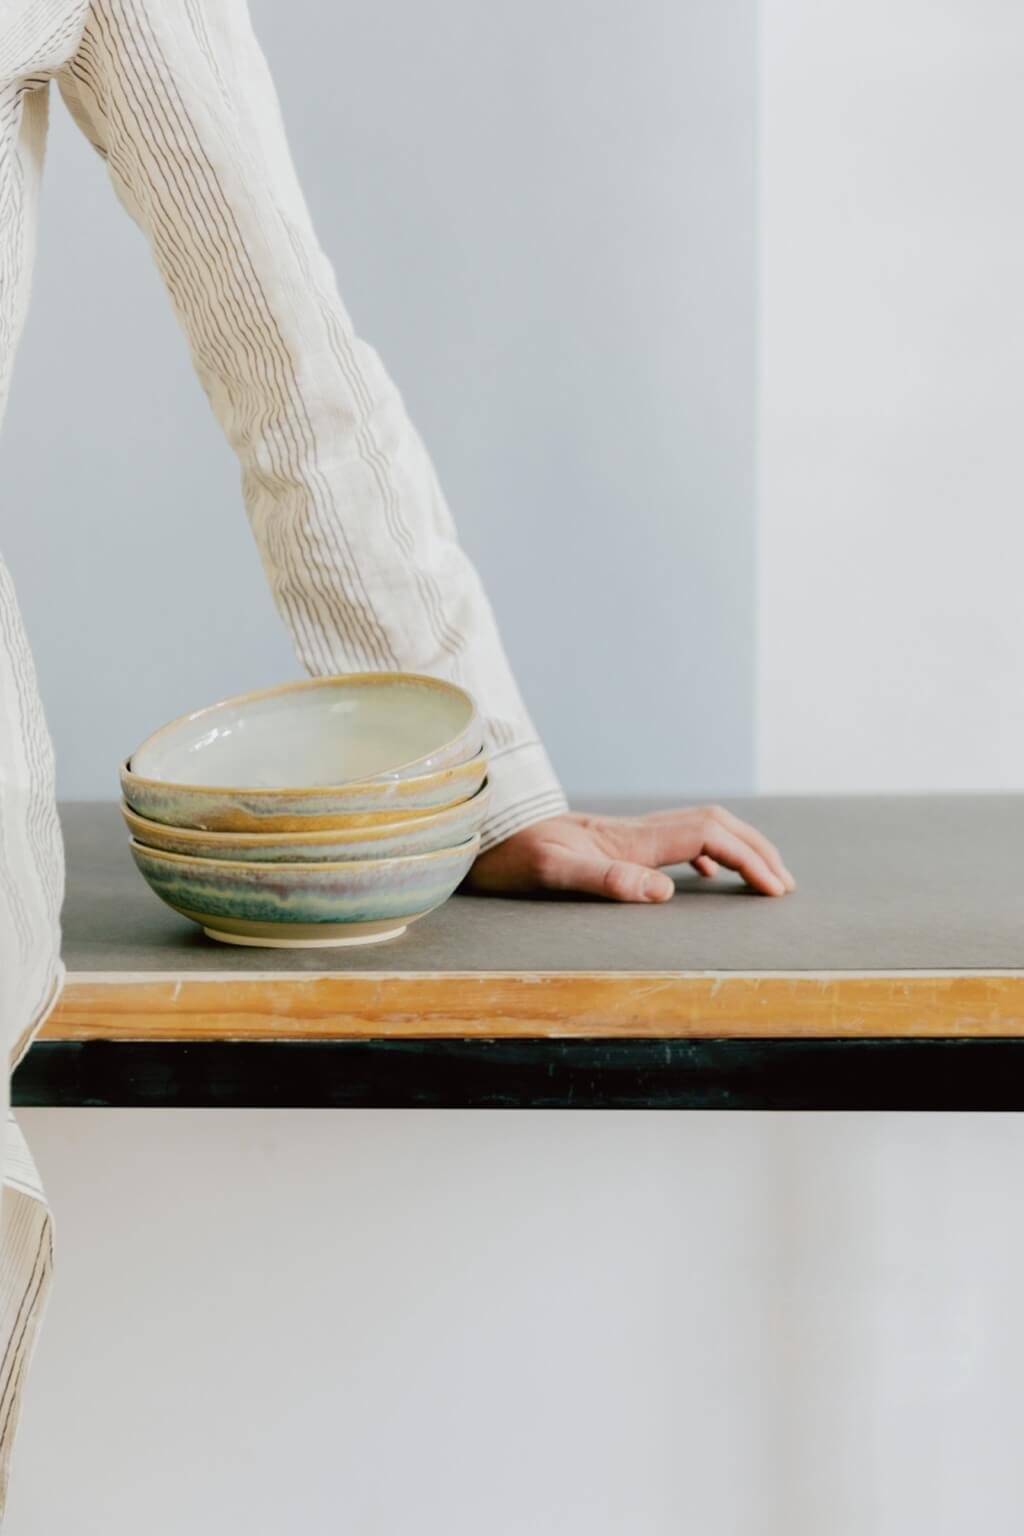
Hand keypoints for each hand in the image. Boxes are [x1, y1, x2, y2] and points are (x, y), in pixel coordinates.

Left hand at [468, 806, 794, 901]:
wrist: (481, 834)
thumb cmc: (510, 858)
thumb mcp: (552, 874)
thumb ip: (606, 880)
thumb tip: (665, 892)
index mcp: (630, 840)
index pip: (708, 839)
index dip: (748, 860)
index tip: (775, 891)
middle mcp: (633, 830)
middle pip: (714, 824)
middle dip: (756, 850)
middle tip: (785, 885)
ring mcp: (623, 834)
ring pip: (698, 828)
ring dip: (736, 848)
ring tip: (762, 878)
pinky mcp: (611, 841)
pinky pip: (673, 841)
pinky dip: (704, 855)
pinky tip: (703, 879)